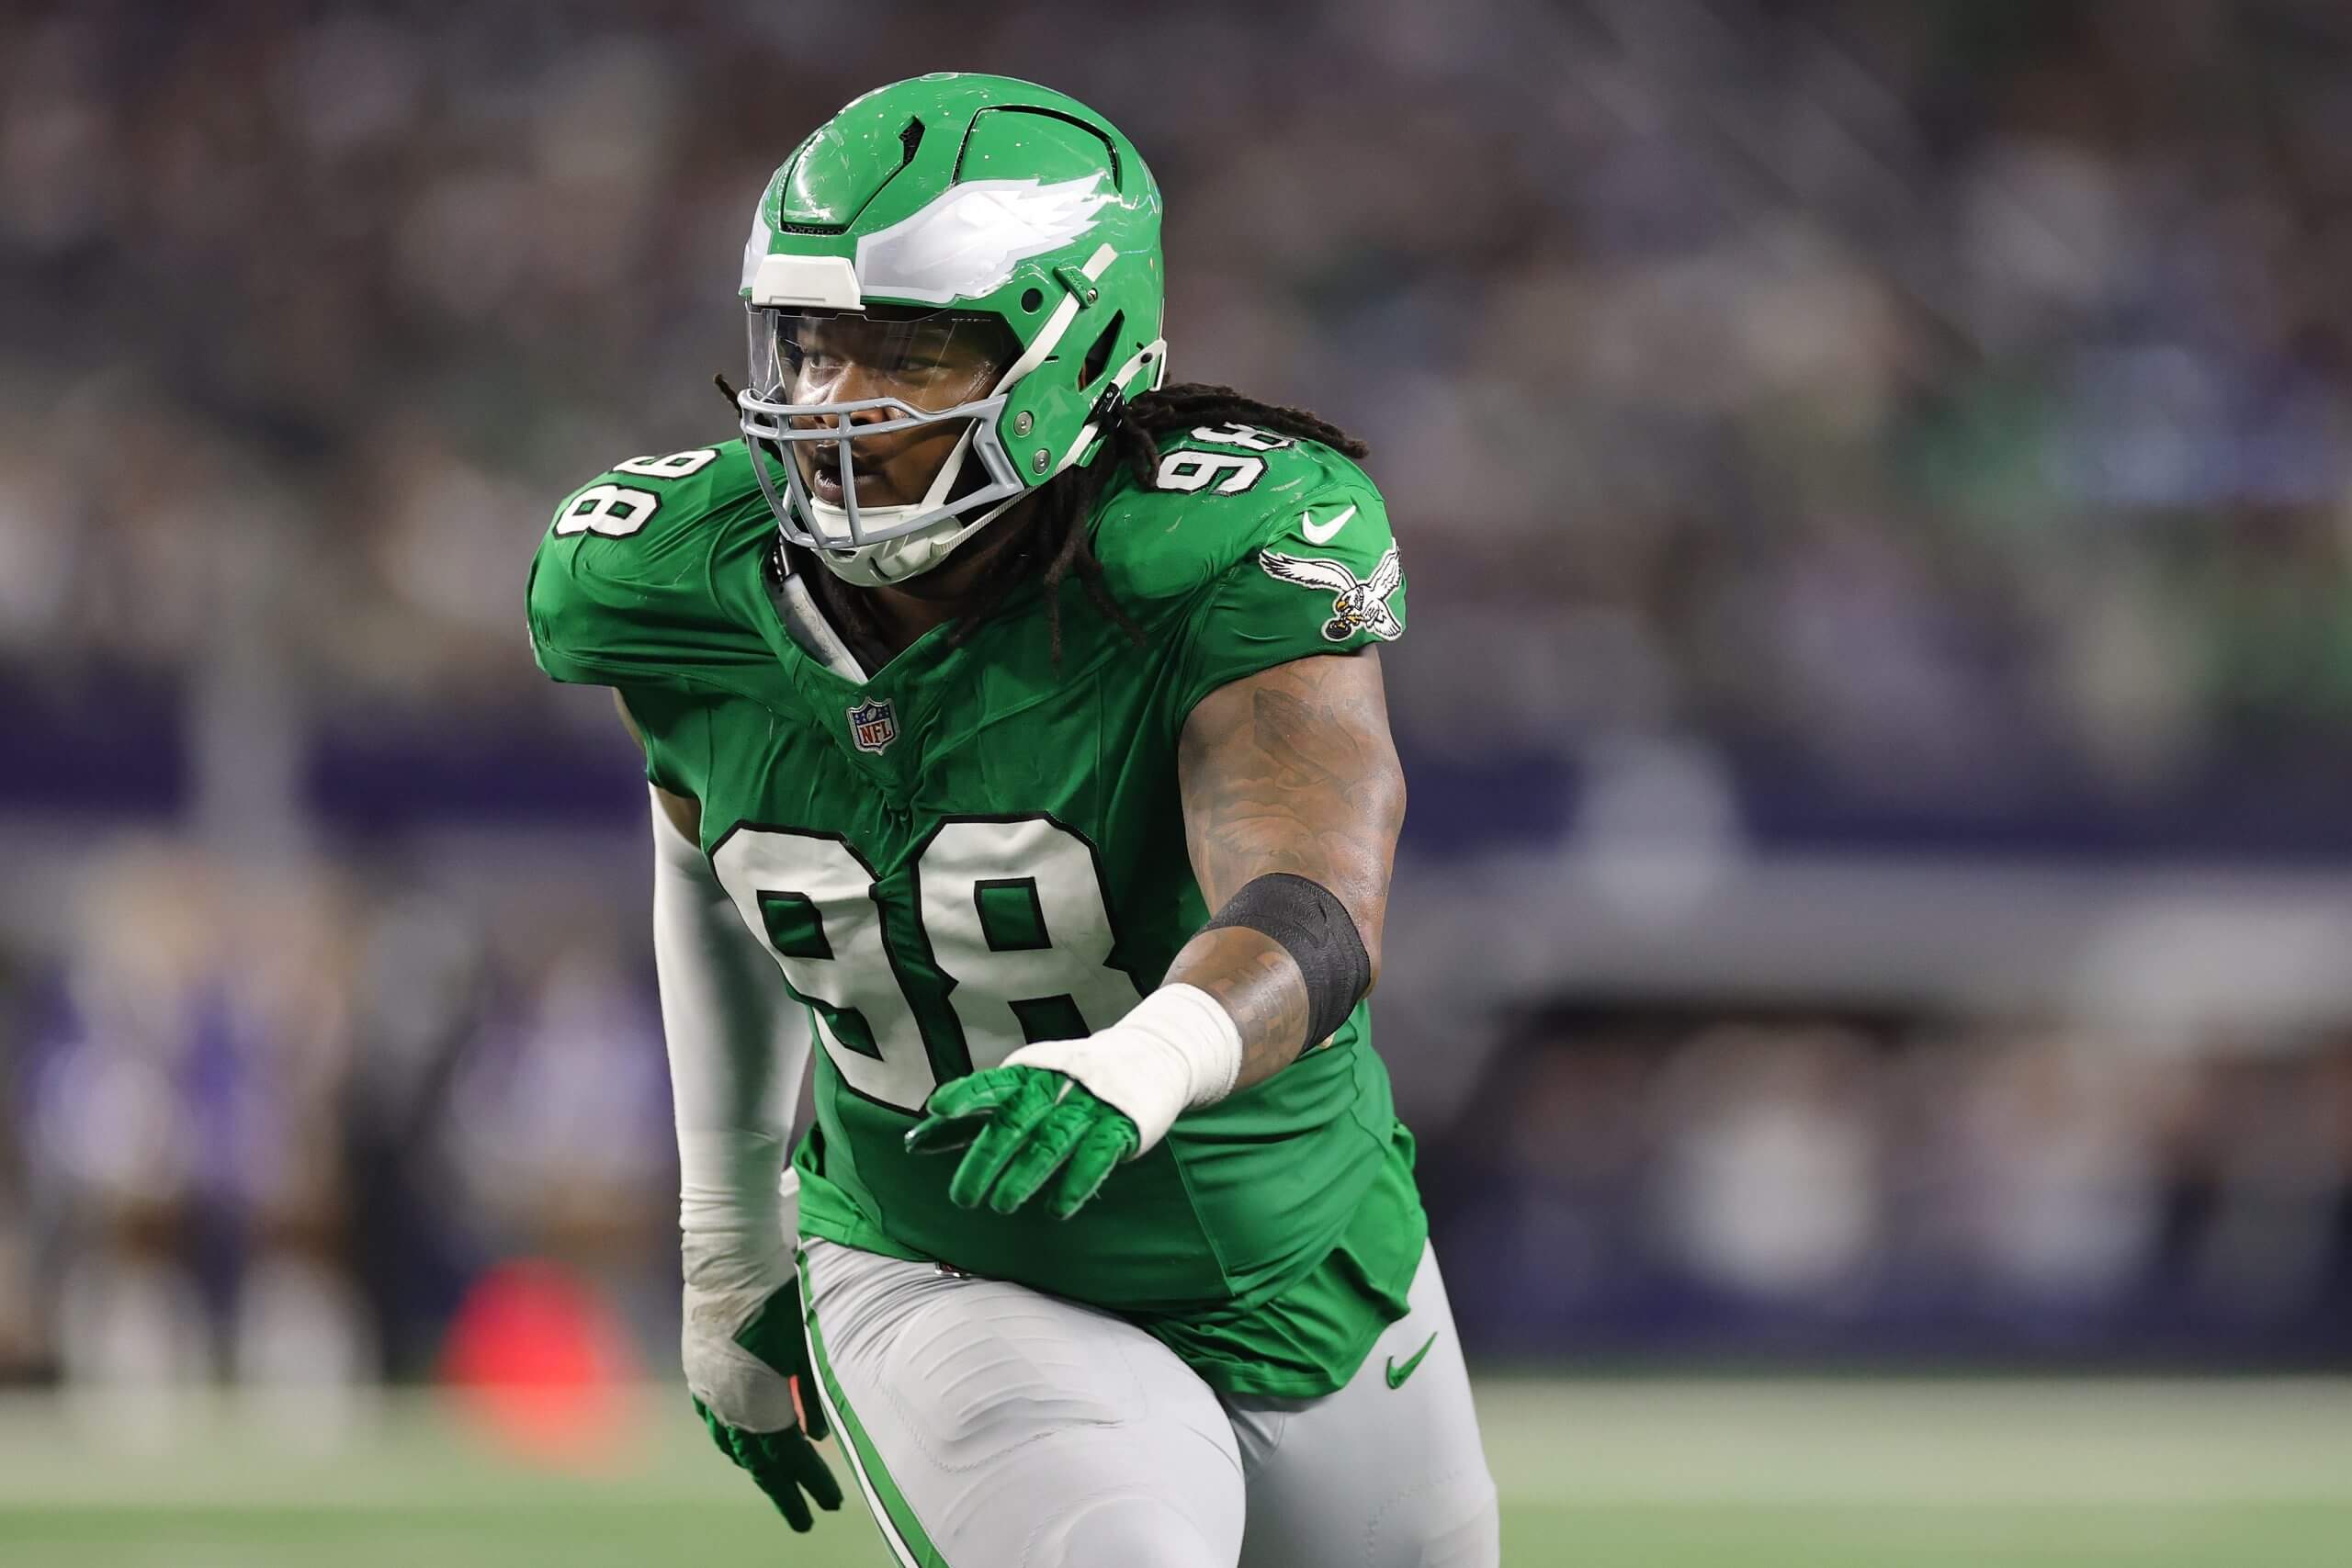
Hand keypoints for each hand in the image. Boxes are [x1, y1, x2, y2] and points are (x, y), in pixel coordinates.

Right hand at [689, 1276, 842, 1532]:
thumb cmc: (777, 1296)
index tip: (830, 1505)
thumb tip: (820, 1436)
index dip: (811, 1482)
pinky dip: (731, 1441)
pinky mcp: (698, 1372)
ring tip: (779, 1486)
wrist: (727, 1259)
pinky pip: (714, 1422)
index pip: (789, 1456)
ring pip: (733, 1445)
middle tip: (805, 1519)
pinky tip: (740, 1446)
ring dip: (757, 1468)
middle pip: (759, 1461)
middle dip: (785, 1492)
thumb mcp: (805, 1343)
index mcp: (758, 1401)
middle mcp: (728, 1404)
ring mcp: (708, 1390)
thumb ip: (813, 1393)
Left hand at [904, 1065, 1139, 1218]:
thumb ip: (968, 1119)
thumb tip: (911, 1143)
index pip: (992, 1083)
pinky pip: (1095, 1157)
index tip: (938, 1107)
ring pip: (1051, 1141)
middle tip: (964, 1199)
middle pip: (1015, 1121)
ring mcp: (1091, 1103)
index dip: (966, 1094)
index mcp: (1028, 1073)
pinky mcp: (1121, 1126)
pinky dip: (1075, 1184)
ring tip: (1003, 1206)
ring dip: (1025, 1176)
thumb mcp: (1018, 1093)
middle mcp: (1057, 1084)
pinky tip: (1057, 1209)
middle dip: (986, 1160)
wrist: (1150, 1058)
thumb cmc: (1067, 1082)